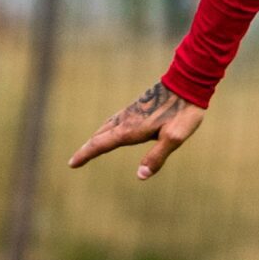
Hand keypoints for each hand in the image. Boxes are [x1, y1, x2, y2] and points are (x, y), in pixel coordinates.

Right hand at [69, 79, 206, 179]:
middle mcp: (125, 120)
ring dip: (95, 138)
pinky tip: (111, 129)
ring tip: (89, 147)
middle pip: (99, 136)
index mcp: (130, 129)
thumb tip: (140, 176)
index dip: (85, 155)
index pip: (100, 144)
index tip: (71, 164)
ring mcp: (131, 112)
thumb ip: (157, 157)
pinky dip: (106, 129)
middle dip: (86, 149)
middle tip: (75, 161)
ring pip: (106, 127)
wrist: (187, 83)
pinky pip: (115, 121)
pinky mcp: (137, 107)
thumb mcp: (174, 138)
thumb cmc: (183, 112)